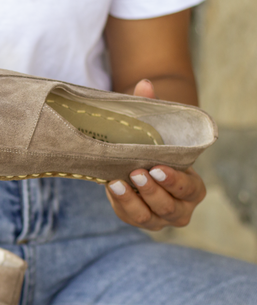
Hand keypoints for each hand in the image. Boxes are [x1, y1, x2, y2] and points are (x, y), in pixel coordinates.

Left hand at [105, 80, 205, 230]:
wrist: (140, 164)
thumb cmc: (156, 150)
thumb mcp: (156, 132)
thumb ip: (152, 110)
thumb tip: (144, 84)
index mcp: (193, 188)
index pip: (189, 189)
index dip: (173, 181)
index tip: (157, 167)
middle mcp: (180, 208)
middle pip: (168, 207)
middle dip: (150, 191)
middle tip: (135, 173)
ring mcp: (158, 219)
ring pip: (146, 217)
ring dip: (131, 200)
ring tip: (116, 183)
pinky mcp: (138, 220)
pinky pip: (128, 217)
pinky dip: (119, 203)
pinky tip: (110, 187)